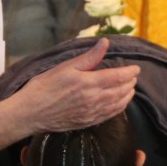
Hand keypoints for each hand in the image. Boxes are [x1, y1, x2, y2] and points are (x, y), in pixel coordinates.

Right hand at [0, 39, 138, 157]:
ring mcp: (93, 113)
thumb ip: (88, 57)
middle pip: (122, 91)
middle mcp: (95, 100)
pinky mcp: (88, 122)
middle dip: (130, 82)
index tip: (136, 68)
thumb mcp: (65, 67)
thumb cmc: (44, 87)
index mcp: (89, 83)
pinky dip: (119, 107)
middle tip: (133, 76)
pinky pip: (110, 115)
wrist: (31, 113)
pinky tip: (120, 103)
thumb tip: (105, 43)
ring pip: (119, 104)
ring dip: (127, 95)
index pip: (119, 77)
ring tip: (130, 88)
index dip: (130, 72)